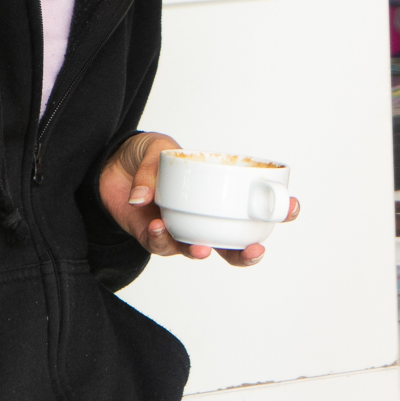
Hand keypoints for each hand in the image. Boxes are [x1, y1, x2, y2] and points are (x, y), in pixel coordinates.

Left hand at [97, 132, 300, 267]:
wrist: (109, 167)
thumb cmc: (146, 155)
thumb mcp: (157, 148)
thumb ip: (154, 167)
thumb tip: (145, 198)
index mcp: (218, 192)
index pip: (254, 205)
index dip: (277, 210)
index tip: (290, 207)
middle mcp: (203, 216)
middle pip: (233, 243)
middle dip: (247, 253)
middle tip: (254, 249)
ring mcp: (180, 229)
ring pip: (199, 251)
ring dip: (201, 252)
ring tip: (200, 248)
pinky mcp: (153, 238)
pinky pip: (161, 246)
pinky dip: (161, 240)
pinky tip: (157, 227)